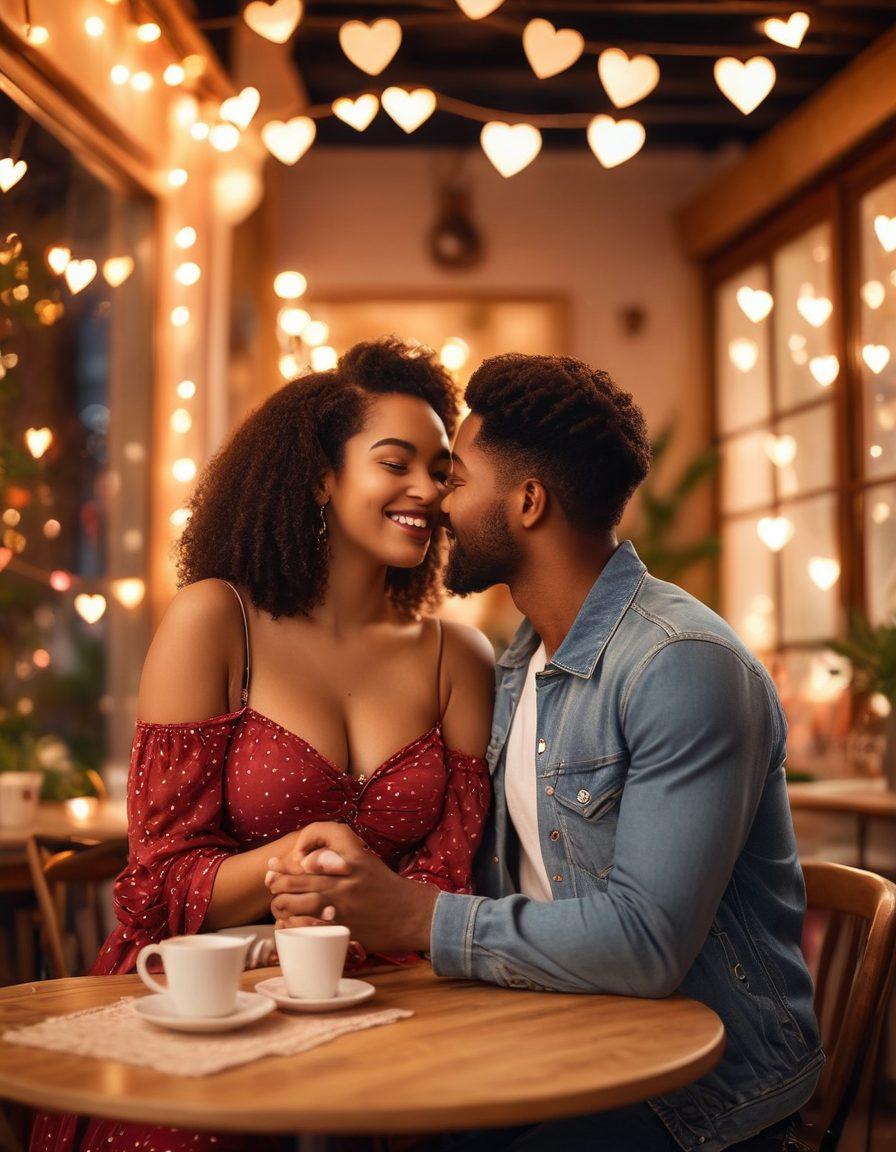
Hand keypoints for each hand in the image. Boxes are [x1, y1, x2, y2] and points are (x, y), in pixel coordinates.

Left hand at [266, 822, 438, 952]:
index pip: (322, 833)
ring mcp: (341, 902)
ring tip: (278, 903)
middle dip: (280, 879)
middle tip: (272, 882)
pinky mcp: (341, 926)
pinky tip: (288, 925)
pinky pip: (308, 925)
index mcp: (353, 856)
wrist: (412, 914)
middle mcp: (345, 876)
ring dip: (282, 903)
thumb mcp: (367, 861)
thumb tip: (309, 859)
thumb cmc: (387, 888)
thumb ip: (341, 857)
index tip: (294, 853)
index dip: (301, 841)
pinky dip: (293, 925)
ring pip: (298, 900)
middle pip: (299, 873)